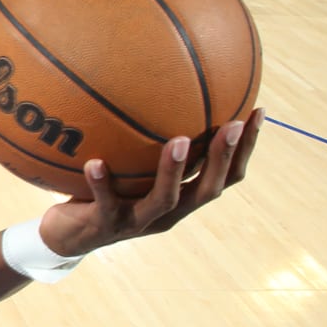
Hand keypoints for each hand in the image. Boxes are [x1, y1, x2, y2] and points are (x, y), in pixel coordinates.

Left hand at [38, 108, 263, 255]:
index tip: (258, 112)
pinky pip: (105, 204)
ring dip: (173, 170)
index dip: (245, 149)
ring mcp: (138, 222)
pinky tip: (94, 162)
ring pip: (165, 200)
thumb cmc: (104, 192)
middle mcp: (168, 213)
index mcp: (182, 198)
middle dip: (224, 157)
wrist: (68, 237)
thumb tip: (160, 89)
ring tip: (177, 141)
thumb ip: (149, 141)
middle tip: (234, 123)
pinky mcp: (106, 226)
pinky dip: (100, 183)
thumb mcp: (131, 166)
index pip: (226, 176)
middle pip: (208, 189)